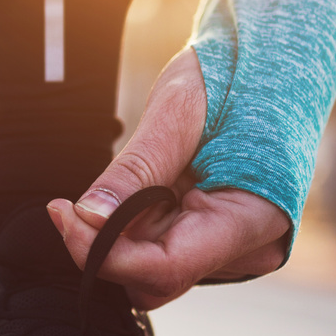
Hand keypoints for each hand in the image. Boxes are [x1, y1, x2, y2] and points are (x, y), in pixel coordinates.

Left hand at [47, 48, 288, 308]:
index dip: (104, 253)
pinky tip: (137, 190)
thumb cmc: (237, 74)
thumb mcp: (179, 114)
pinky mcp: (217, 236)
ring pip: (155, 268)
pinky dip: (135, 228)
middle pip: (157, 277)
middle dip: (107, 247)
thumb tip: (88, 217)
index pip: (166, 267)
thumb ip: (136, 170)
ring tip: (122, 183)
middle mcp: (250, 246)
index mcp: (255, 219)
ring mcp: (235, 246)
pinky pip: (163, 249)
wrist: (272, 58)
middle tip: (69, 204)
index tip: (63, 214)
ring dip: (121, 236)